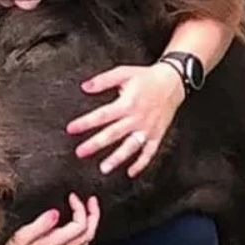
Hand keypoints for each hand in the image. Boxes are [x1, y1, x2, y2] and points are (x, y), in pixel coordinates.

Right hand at [0, 193, 99, 244]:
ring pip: (86, 241)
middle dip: (93, 215)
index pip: (79, 226)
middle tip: (91, 199)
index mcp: (54, 243)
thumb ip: (39, 225)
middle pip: (88, 234)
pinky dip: (84, 233)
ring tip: (89, 209)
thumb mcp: (21, 237)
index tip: (71, 195)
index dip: (80, 208)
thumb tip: (55, 212)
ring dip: (91, 224)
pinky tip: (79, 224)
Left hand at [66, 63, 184, 177]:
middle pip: (113, 134)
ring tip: (104, 168)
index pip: (102, 115)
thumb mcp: (123, 73)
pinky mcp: (156, 135)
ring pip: (130, 147)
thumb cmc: (147, 78)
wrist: (173, 82)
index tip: (71, 129)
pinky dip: (141, 164)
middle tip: (80, 153)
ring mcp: (147, 129)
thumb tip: (85, 86)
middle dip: (95, 144)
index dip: (85, 123)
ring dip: (117, 159)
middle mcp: (136, 118)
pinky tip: (131, 172)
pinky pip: (149, 152)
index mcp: (127, 103)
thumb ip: (103, 80)